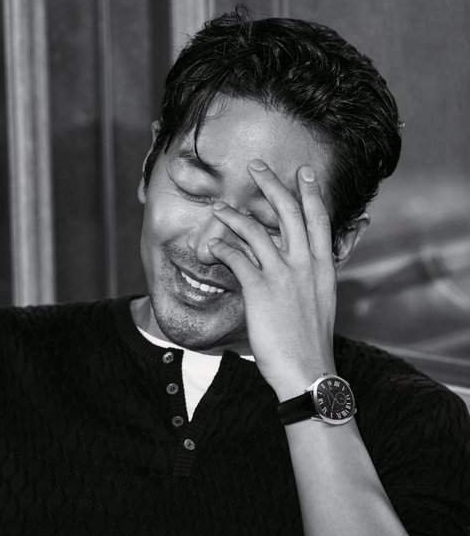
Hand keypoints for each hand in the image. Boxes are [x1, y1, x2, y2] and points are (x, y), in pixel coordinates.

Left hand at [207, 159, 336, 399]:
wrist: (308, 370)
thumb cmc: (311, 340)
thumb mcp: (322, 302)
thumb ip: (313, 278)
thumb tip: (305, 265)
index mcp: (323, 267)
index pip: (319, 219)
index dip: (311, 193)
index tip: (304, 172)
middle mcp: (306, 264)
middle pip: (290, 212)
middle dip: (272, 184)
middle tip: (256, 165)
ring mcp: (284, 275)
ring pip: (258, 231)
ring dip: (235, 215)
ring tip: (219, 208)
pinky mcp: (261, 289)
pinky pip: (237, 257)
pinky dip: (222, 248)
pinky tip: (212, 246)